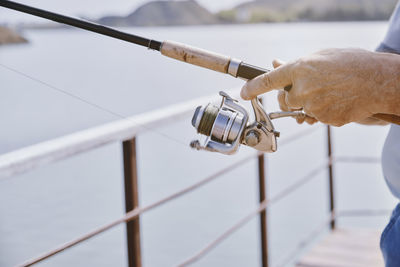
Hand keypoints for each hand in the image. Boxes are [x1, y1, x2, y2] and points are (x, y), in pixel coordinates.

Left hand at [241, 48, 399, 125]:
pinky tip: (336, 100)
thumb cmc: (351, 64)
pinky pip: (317, 118)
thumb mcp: (321, 56)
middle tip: (305, 90)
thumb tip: (276, 64)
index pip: (268, 81)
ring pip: (301, 111)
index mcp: (300, 69)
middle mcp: (303, 89)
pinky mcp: (325, 119)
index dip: (253, 88)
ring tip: (328, 93)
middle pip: (284, 101)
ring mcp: (314, 107)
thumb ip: (296, 65)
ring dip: (309, 105)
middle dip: (291, 98)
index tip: (244, 93)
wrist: (379, 81)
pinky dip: (324, 112)